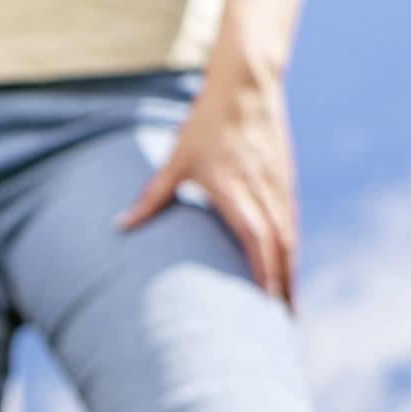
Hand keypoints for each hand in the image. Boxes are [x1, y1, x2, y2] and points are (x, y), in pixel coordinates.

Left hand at [116, 54, 298, 302]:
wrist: (246, 85)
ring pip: (290, 241)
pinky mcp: (286, 182)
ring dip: (290, 275)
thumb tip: (119, 225)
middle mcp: (265, 195)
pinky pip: (292, 225)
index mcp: (238, 194)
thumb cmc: (206, 123)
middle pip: (281, 252)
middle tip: (282, 325)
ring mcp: (280, 189)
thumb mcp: (176, 160)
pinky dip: (291, 252)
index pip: (258, 244)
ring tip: (288, 308)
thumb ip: (151, 197)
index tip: (265, 307)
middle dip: (282, 290)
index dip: (264, 276)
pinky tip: (288, 269)